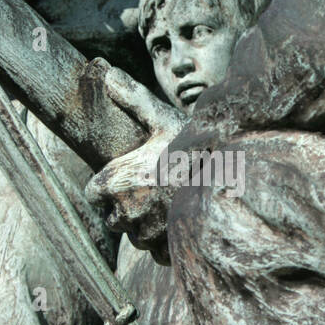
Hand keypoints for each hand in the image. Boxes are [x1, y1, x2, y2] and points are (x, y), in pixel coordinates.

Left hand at [84, 68, 183, 257]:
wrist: (230, 180)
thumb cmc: (193, 147)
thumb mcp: (161, 118)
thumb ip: (132, 99)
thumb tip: (107, 73)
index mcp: (113, 183)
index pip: (93, 193)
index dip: (108, 185)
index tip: (127, 176)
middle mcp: (123, 213)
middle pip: (113, 217)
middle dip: (127, 207)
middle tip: (151, 189)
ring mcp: (144, 235)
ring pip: (136, 235)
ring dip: (146, 225)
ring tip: (169, 204)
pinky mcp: (165, 249)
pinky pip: (156, 251)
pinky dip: (165, 242)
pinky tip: (180, 222)